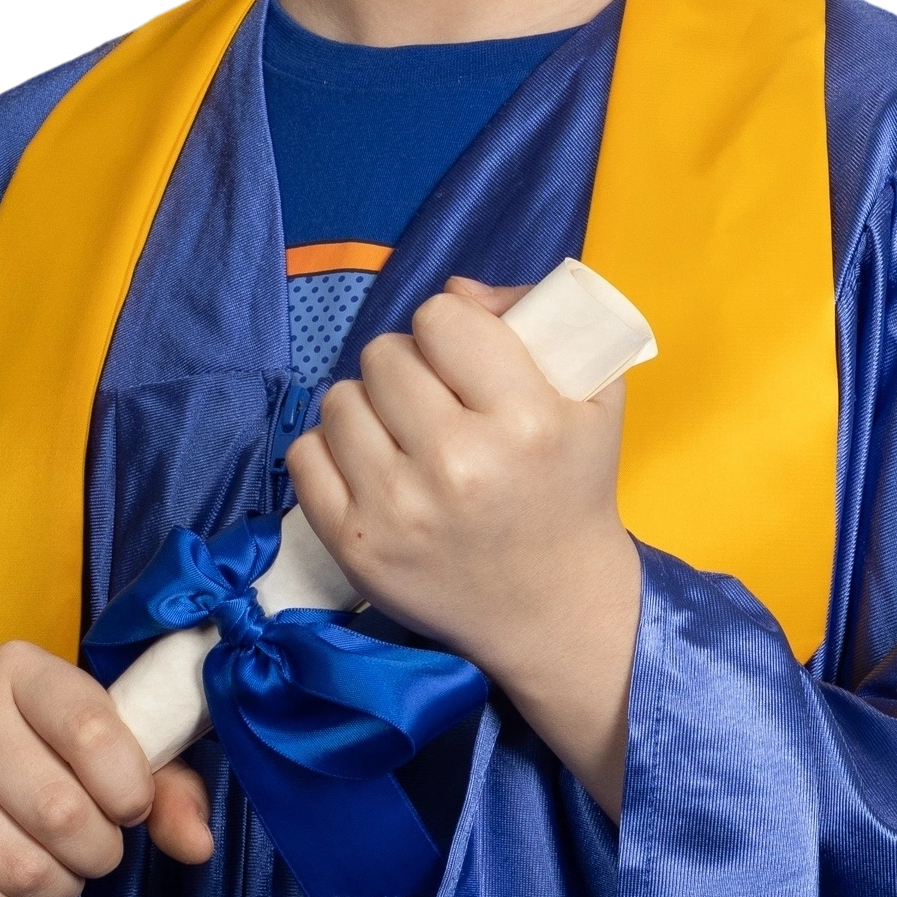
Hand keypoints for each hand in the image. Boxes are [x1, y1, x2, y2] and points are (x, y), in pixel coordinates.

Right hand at [0, 639, 215, 896]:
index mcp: (19, 669)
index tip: (128, 807)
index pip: (94, 732)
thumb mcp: (102, 758)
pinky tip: (3, 890)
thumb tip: (197, 844)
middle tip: (89, 850)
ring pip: (22, 868)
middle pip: (62, 812)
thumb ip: (165, 790)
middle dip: (97, 852)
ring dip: (57, 890)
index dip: (129, 790)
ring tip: (49, 871)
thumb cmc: (29, 765)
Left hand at [284, 278, 642, 813]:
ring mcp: (398, 508)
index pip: (440, 317)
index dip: (451, 331)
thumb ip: (537, 319)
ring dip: (368, 410)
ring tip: (404, 440)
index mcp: (524, 419)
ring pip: (339, 400)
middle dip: (408, 369)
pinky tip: (373, 470)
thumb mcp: (593, 396)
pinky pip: (304, 456)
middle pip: (384, 355)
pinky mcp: (354, 544)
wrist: (553, 607)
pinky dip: (331, 454)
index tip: (467, 365)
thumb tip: (458, 290)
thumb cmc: (570, 490)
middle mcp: (457, 463)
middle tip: (436, 407)